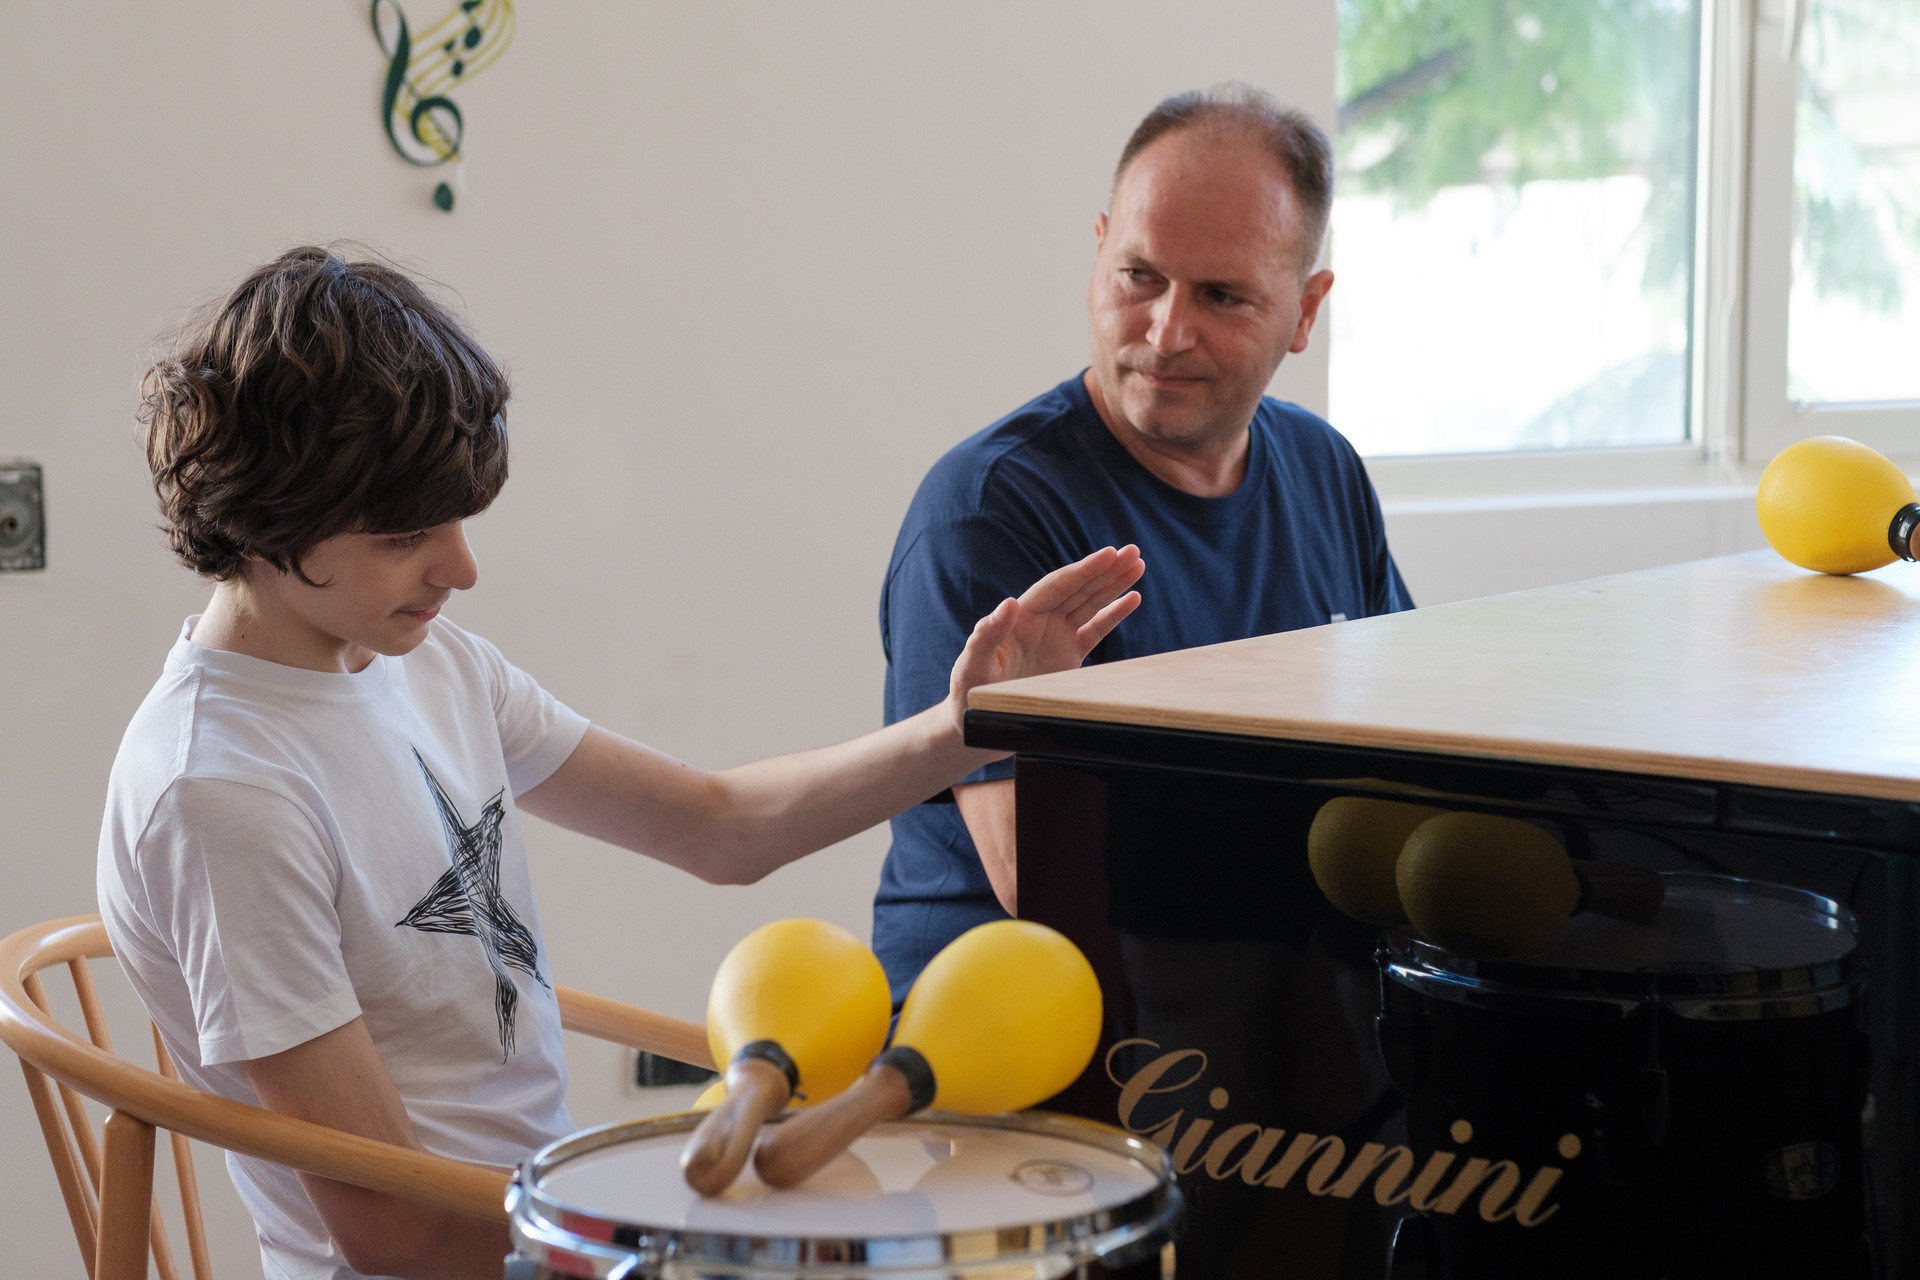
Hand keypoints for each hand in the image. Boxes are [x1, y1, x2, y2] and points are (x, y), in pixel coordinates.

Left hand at [946, 545, 1144, 732]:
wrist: (979, 719)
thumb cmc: (969, 692)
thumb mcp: (972, 665)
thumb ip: (987, 635)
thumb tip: (1009, 603)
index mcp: (1020, 617)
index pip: (1057, 586)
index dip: (1083, 570)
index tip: (1107, 555)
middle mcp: (1040, 621)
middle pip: (1078, 589)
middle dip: (1105, 570)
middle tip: (1132, 551)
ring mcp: (1056, 637)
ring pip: (1090, 604)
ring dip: (1113, 585)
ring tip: (1138, 565)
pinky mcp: (1068, 656)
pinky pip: (1095, 630)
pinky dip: (1113, 614)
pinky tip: (1133, 598)